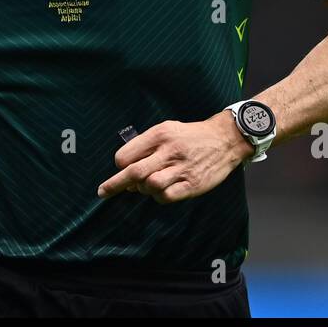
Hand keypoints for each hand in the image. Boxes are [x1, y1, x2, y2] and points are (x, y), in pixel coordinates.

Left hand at [97, 112, 253, 203]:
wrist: (224, 140)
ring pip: (150, 186)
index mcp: (160, 135)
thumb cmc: (190, 136)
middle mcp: (169, 151)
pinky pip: (166, 197)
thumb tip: (126, 167)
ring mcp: (182, 169)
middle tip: (103, 192)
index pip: (127, 155)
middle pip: (134, 172)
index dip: (120, 165)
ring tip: (148, 185)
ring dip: (143, 189)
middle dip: (114, 185)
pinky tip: (163, 190)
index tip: (121, 169)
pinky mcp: (192, 184)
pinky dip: (159, 197)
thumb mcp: (166, 129)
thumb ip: (145, 145)